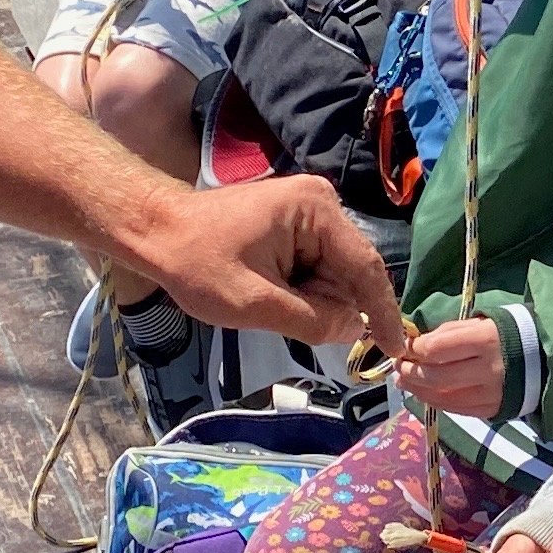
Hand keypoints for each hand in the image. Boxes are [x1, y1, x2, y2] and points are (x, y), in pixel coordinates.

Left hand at [111, 172, 409, 353]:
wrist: (153, 230)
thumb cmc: (197, 263)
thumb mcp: (254, 304)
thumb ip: (313, 321)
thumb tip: (356, 331)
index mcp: (317, 210)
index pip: (366, 268)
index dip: (383, 313)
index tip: (398, 349)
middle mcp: (322, 202)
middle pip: (350, 271)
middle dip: (332, 305)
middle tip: (285, 318)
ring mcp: (309, 210)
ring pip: (333, 273)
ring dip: (312, 299)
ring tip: (265, 300)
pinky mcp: (296, 221)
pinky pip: (316, 265)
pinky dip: (301, 289)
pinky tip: (268, 292)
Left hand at [396, 313, 505, 418]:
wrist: (544, 358)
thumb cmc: (504, 334)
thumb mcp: (479, 323)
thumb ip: (447, 333)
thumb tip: (415, 346)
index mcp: (485, 340)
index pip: (436, 349)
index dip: (413, 349)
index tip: (404, 347)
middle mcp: (488, 369)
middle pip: (435, 376)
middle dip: (410, 372)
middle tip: (399, 367)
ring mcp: (490, 394)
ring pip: (442, 397)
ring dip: (417, 390)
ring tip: (405, 381)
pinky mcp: (491, 410)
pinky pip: (455, 409)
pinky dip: (435, 401)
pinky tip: (425, 393)